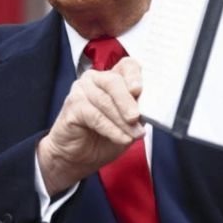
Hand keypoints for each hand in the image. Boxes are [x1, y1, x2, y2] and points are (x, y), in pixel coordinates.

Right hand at [37, 57, 143, 195]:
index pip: (127, 66)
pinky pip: (95, 116)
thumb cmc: (104, 136)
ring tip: (134, 135)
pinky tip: (121, 138)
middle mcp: (95, 79)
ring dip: (121, 121)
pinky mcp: (72, 107)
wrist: (79, 157)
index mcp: (112, 78)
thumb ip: (138, 112)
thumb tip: (149, 111)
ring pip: (104, 101)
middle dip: (127, 101)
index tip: (139, 90)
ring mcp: (80, 91)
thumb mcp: (128, 123)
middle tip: (136, 117)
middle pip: (113, 82)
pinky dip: (111, 129)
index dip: (134, 75)